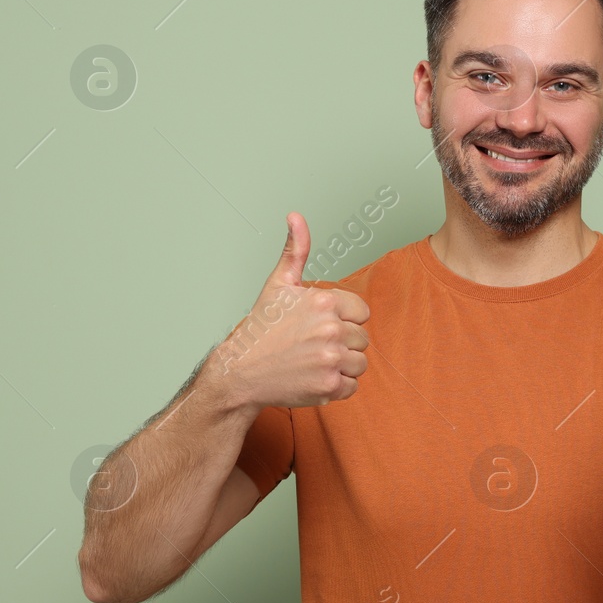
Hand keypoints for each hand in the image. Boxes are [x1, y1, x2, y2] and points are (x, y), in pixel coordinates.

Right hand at [217, 212, 371, 409]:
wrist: (240, 372)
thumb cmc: (261, 329)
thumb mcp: (278, 284)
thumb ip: (296, 250)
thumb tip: (296, 216)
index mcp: (324, 302)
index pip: (361, 312)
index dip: (343, 318)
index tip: (319, 325)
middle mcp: (331, 329)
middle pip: (362, 338)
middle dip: (341, 343)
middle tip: (311, 345)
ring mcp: (331, 359)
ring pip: (360, 363)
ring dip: (342, 365)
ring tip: (313, 361)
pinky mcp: (329, 386)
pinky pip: (352, 386)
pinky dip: (336, 386)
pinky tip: (313, 376)